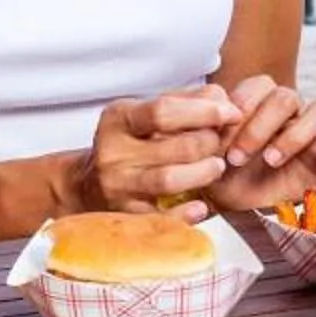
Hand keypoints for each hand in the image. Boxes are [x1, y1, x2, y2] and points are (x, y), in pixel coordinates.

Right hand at [75, 87, 238, 217]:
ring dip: (203, 173)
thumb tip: (222, 99)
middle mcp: (113, 151)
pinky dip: (186, 213)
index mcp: (119, 118)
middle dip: (209, 143)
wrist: (85, 185)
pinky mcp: (124, 215)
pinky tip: (201, 205)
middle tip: (220, 143)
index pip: (163, 110)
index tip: (231, 112)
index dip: (203, 111)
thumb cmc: (127, 144)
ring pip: (169, 179)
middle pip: (175, 146)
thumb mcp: (144, 114)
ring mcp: (118, 185)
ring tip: (215, 167)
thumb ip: (184, 101)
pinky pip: (161, 217)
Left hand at [205, 73, 315, 211]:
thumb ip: (204, 134)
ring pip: (315, 110)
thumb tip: (207, 116)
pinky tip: (307, 159)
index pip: (256, 87)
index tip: (218, 136)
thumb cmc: (227, 179)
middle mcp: (286, 110)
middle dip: (257, 126)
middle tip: (236, 157)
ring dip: (291, 136)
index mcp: (257, 102)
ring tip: (270, 161)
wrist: (246, 212)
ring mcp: (311, 127)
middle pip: (283, 97)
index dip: (240, 107)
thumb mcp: (207, 157)